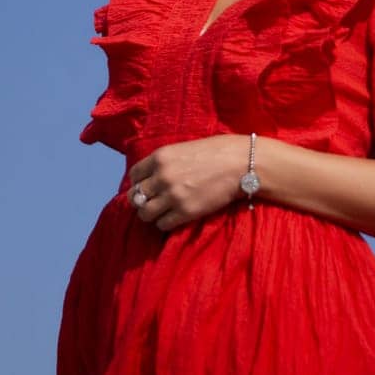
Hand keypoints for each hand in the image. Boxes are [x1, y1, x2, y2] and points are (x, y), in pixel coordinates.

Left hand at [127, 134, 247, 231]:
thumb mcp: (183, 149)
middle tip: (153, 203)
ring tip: (162, 213)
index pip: (133, 176)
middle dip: (142, 201)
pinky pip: (162, 225)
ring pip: (145, 214)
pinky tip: (174, 218)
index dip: (138, 184)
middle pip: (135, 197)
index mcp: (160, 157)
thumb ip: (166, 162)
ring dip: (152, 215)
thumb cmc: (216, 152)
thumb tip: (152, 177)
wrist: (241, 163)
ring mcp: (172, 196)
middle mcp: (161, 176)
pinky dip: (165, 223)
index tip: (147, 188)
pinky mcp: (185, 212)